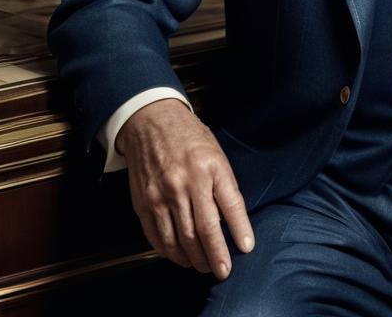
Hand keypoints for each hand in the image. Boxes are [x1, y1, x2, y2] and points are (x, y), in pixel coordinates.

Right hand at [115, 98, 254, 278]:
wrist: (151, 122)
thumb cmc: (189, 137)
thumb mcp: (216, 152)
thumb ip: (223, 183)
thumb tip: (232, 218)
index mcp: (211, 166)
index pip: (230, 204)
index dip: (240, 229)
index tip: (247, 247)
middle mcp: (187, 182)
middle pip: (204, 230)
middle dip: (216, 255)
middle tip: (223, 269)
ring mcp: (163, 194)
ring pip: (181, 239)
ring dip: (194, 259)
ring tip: (203, 266)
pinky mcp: (144, 203)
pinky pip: (158, 237)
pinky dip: (170, 252)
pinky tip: (180, 256)